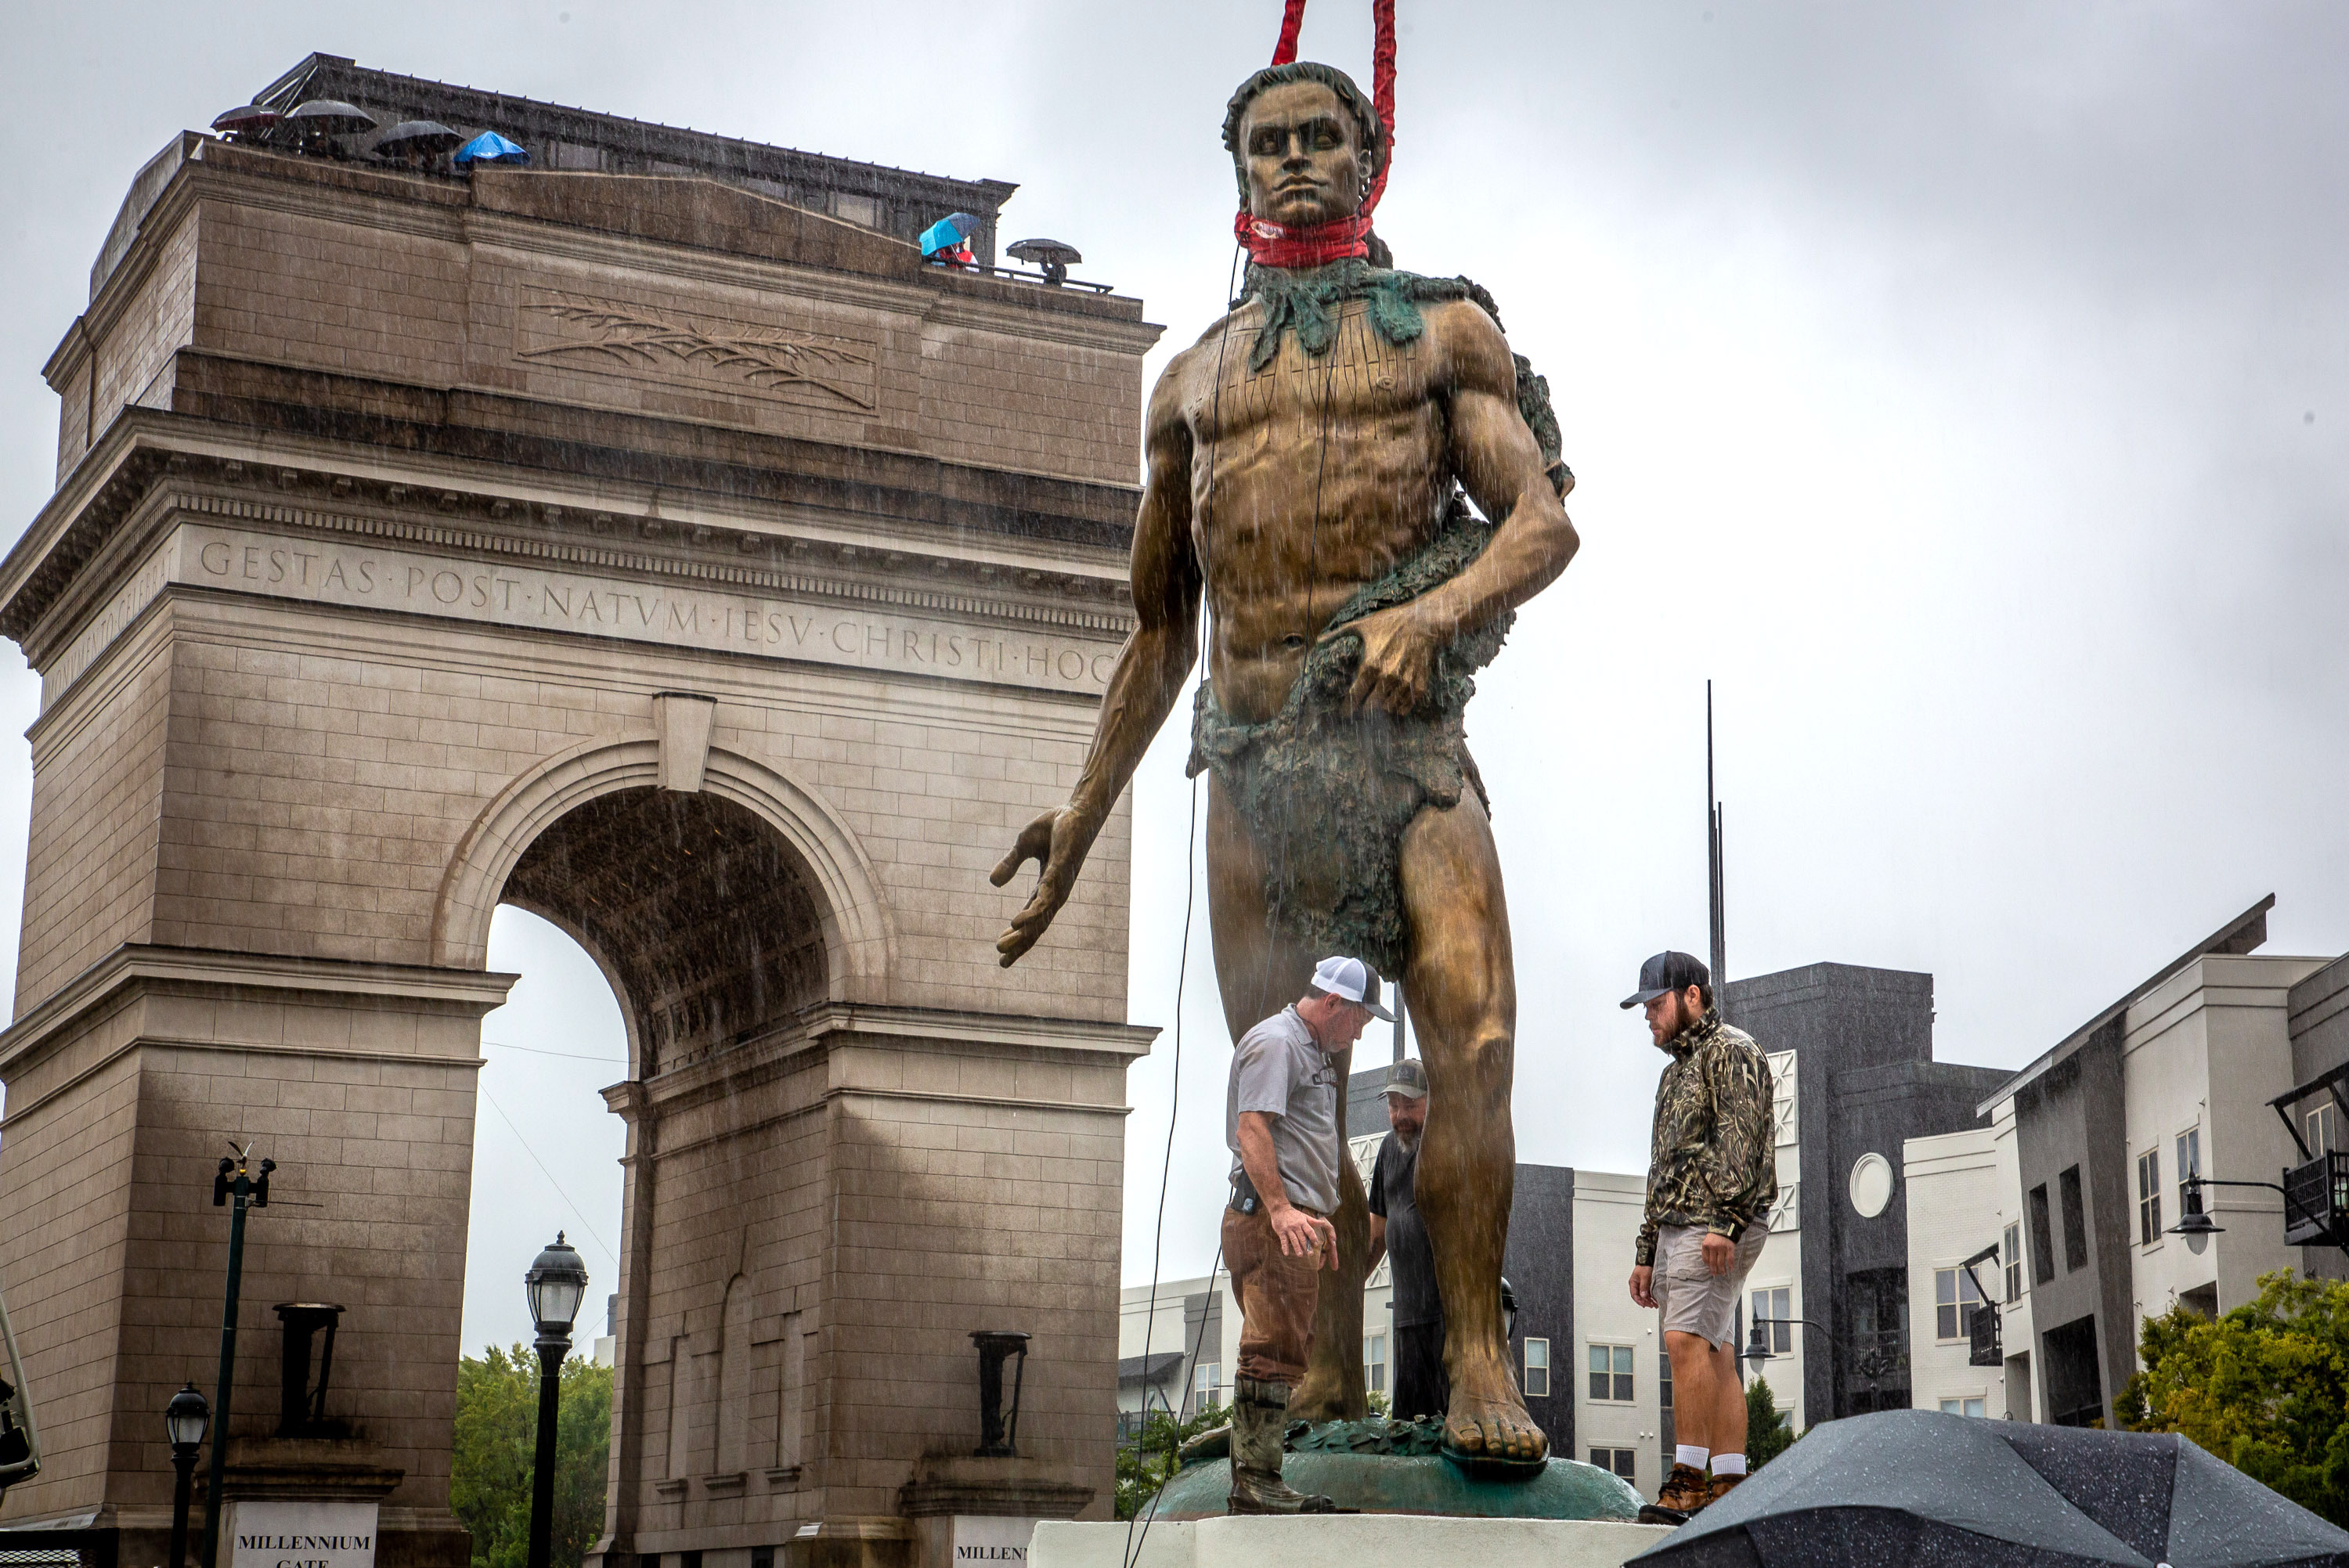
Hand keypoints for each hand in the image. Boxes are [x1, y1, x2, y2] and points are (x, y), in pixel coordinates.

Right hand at [990, 805, 1101, 965]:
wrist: (1075, 810)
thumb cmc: (1054, 827)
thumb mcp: (1023, 846)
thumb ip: (1010, 864)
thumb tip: (993, 883)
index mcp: (1045, 888)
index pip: (1030, 919)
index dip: (1016, 937)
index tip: (1002, 955)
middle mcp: (1054, 892)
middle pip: (1036, 927)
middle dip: (1019, 945)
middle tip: (1002, 961)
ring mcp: (1058, 885)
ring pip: (1039, 919)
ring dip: (1021, 935)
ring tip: (1001, 946)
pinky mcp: (1061, 873)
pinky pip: (1045, 899)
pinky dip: (1031, 914)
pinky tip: (1016, 922)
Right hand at [1272, 1206, 1337, 1267]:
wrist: (1280, 1209)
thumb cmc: (1294, 1214)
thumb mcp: (1304, 1216)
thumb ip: (1313, 1221)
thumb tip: (1324, 1223)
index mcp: (1302, 1222)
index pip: (1309, 1231)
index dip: (1313, 1237)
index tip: (1316, 1244)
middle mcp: (1296, 1226)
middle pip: (1302, 1237)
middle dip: (1306, 1246)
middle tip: (1310, 1254)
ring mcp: (1288, 1229)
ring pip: (1294, 1240)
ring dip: (1297, 1248)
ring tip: (1300, 1255)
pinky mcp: (1281, 1232)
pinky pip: (1283, 1240)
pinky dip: (1284, 1247)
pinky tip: (1286, 1254)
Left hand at [1342, 603, 1441, 715]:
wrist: (1423, 621)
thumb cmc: (1390, 622)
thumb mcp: (1362, 625)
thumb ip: (1338, 633)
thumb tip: (1318, 639)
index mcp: (1370, 666)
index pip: (1354, 696)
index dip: (1347, 708)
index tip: (1344, 712)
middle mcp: (1387, 678)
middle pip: (1370, 708)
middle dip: (1364, 709)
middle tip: (1361, 706)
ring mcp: (1404, 683)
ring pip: (1388, 709)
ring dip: (1382, 707)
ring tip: (1378, 702)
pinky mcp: (1419, 685)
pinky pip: (1405, 707)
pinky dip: (1399, 707)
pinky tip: (1394, 702)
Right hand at [1629, 1265, 1655, 1309]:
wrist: (1648, 1261)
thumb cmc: (1645, 1267)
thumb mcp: (1644, 1276)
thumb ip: (1643, 1286)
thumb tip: (1643, 1295)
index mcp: (1633, 1283)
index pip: (1634, 1295)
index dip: (1639, 1301)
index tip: (1645, 1304)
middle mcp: (1636, 1285)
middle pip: (1639, 1297)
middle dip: (1645, 1302)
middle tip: (1651, 1305)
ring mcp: (1641, 1286)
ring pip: (1643, 1296)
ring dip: (1648, 1301)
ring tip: (1654, 1305)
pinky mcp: (1646, 1285)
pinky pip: (1647, 1293)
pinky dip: (1650, 1297)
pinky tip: (1654, 1300)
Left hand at [1703, 1232, 1734, 1275]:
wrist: (1723, 1227)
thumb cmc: (1714, 1236)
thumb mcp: (1707, 1241)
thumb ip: (1706, 1250)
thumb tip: (1708, 1263)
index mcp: (1706, 1245)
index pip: (1705, 1259)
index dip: (1708, 1265)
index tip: (1710, 1269)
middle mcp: (1713, 1247)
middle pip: (1713, 1262)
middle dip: (1714, 1270)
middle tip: (1715, 1275)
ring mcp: (1721, 1248)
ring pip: (1721, 1262)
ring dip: (1722, 1270)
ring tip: (1723, 1273)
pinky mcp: (1729, 1248)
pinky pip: (1730, 1259)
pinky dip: (1730, 1265)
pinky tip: (1730, 1269)